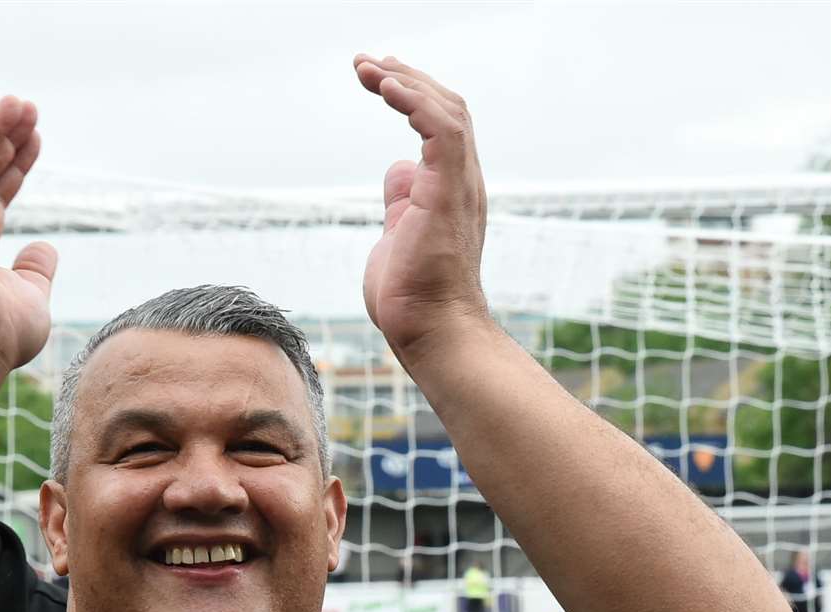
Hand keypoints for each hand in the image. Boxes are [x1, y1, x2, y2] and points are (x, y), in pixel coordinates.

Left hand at [355, 56, 489, 358]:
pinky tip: (386, 87)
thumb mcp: (397, 237)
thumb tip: (398, 170)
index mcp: (451, 191)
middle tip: (368, 64)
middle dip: (406, 78)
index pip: (441, 127)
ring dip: (406, 82)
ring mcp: (459, 186)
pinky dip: (414, 101)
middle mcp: (463, 182)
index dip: (413, 97)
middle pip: (447, 108)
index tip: (380, 79)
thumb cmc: (413, 297)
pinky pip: (441, 129)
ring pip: (447, 110)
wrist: (431, 330)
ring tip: (370, 67)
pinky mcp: (449, 192)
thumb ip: (401, 202)